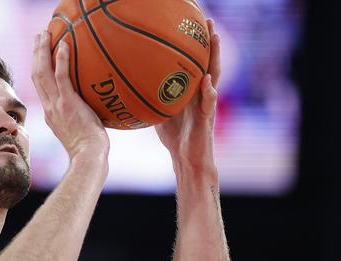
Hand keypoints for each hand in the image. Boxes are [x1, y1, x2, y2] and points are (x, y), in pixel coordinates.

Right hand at [31, 31, 108, 159]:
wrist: (88, 156)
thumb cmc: (90, 148)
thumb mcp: (79, 131)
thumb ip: (79, 118)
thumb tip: (91, 111)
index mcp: (51, 113)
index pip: (40, 87)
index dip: (38, 68)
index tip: (40, 55)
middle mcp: (49, 107)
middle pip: (36, 75)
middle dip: (36, 54)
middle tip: (39, 37)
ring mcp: (56, 105)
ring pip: (43, 73)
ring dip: (42, 51)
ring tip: (45, 33)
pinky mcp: (68, 103)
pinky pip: (61, 76)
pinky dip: (61, 59)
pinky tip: (64, 45)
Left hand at [155, 19, 220, 170]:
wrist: (187, 159)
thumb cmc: (174, 136)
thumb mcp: (159, 111)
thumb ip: (150, 97)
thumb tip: (126, 87)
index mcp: (191, 90)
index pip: (195, 62)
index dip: (195, 44)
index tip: (190, 24)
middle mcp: (202, 93)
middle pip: (207, 62)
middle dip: (208, 41)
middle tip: (207, 20)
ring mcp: (207, 104)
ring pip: (213, 76)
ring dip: (215, 57)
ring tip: (214, 38)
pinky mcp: (208, 118)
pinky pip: (209, 103)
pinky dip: (209, 91)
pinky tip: (206, 81)